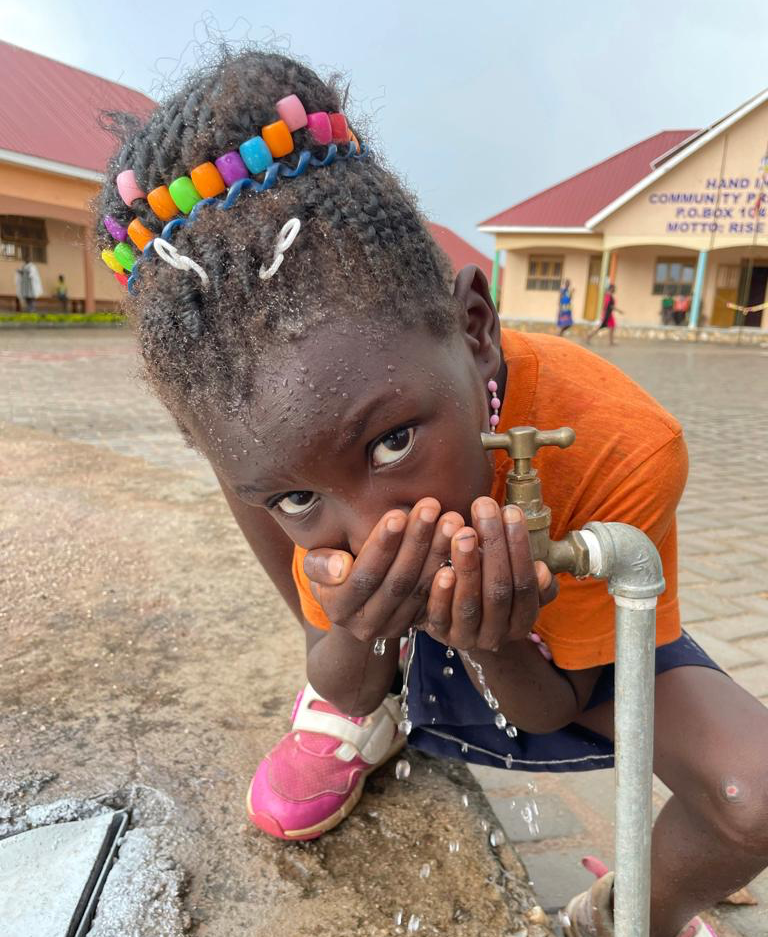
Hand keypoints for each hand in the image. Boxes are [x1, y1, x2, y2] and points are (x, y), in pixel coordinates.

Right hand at [303, 498, 464, 644]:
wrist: (353, 602)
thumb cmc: (331, 568)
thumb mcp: (316, 564)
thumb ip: (321, 563)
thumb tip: (340, 566)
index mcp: (338, 608)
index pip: (364, 575)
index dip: (381, 546)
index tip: (398, 514)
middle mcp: (366, 625)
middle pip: (397, 582)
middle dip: (416, 542)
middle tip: (432, 507)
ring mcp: (394, 628)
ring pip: (420, 588)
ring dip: (438, 552)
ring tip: (452, 519)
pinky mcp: (416, 624)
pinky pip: (436, 596)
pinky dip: (450, 568)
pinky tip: (460, 544)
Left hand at [424, 498, 557, 650]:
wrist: (456, 625)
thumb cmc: (490, 589)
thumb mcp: (515, 585)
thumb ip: (531, 578)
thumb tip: (542, 570)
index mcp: (522, 620)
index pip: (525, 584)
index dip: (520, 548)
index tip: (511, 511)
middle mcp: (498, 634)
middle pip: (498, 591)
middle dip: (494, 545)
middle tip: (484, 506)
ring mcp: (468, 637)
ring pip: (470, 603)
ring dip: (468, 566)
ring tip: (463, 532)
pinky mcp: (439, 635)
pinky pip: (440, 616)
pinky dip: (442, 593)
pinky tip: (443, 569)